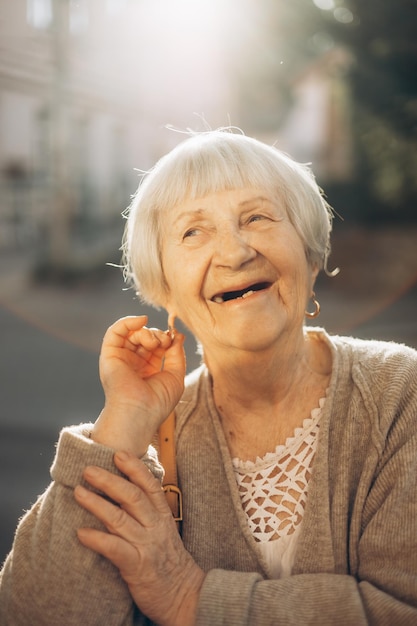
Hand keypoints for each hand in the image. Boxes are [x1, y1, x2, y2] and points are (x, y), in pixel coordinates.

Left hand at [74, 451, 204, 625]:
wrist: (185, 597)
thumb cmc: (169, 564)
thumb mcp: (164, 534)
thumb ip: (147, 516)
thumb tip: (121, 497)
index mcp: (163, 517)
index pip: (150, 486)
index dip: (134, 468)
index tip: (118, 453)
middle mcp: (156, 527)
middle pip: (132, 496)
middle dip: (109, 480)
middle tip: (88, 469)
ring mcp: (147, 546)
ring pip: (120, 518)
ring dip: (97, 503)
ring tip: (79, 493)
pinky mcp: (137, 567)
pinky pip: (115, 549)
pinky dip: (97, 539)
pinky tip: (81, 533)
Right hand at [92, 316, 185, 453]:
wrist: (139, 413)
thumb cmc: (158, 402)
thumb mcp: (175, 376)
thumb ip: (177, 354)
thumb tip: (178, 335)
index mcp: (147, 369)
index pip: (157, 346)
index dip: (167, 339)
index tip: (175, 339)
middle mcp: (133, 363)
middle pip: (146, 337)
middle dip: (158, 335)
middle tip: (165, 342)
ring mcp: (121, 358)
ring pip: (133, 333)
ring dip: (147, 333)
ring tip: (155, 342)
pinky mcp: (109, 355)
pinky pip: (115, 332)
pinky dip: (128, 322)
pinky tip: (142, 320)